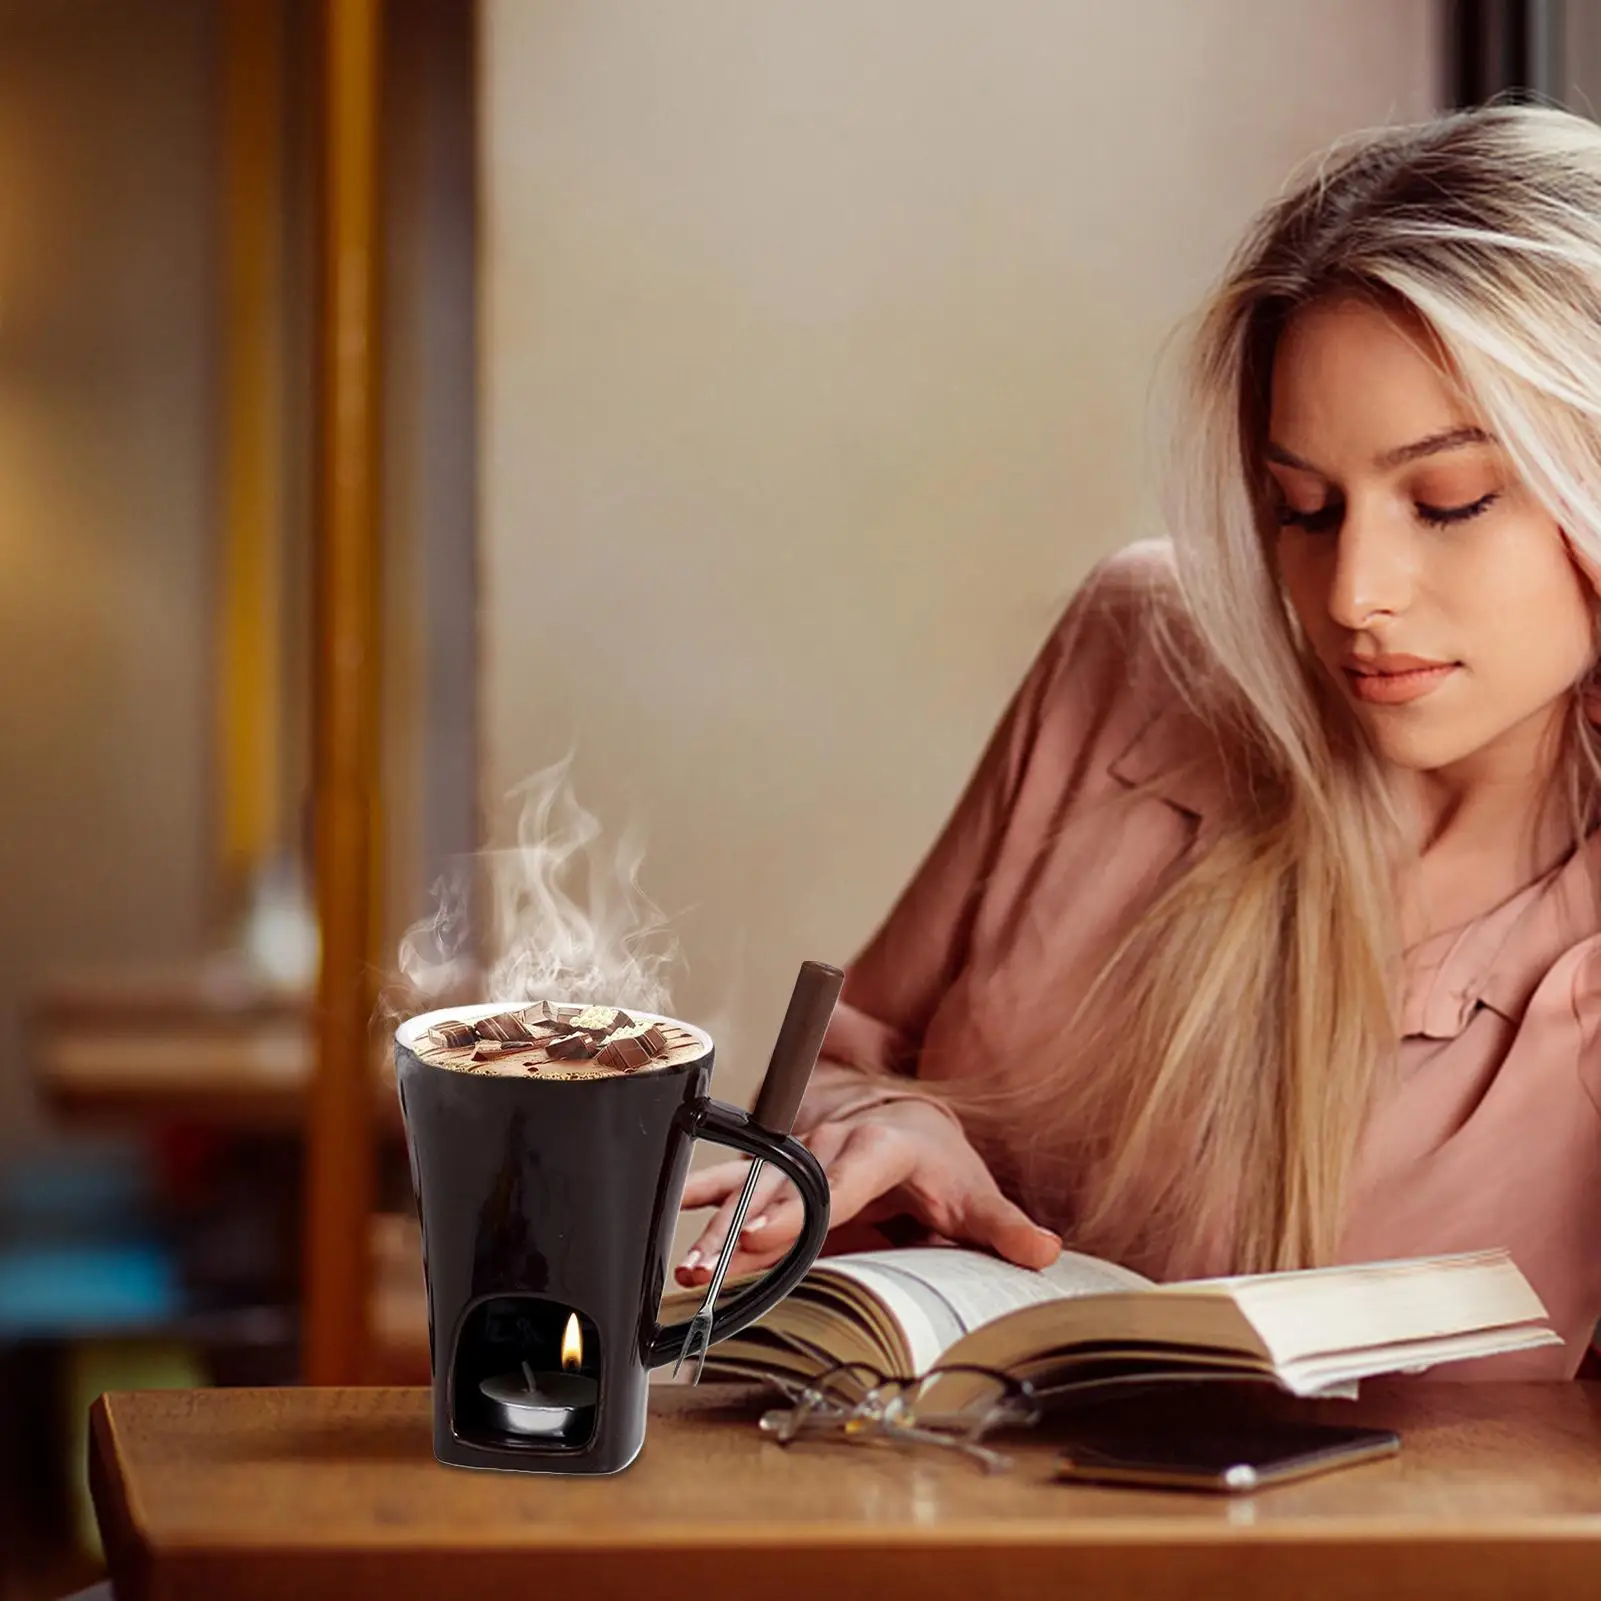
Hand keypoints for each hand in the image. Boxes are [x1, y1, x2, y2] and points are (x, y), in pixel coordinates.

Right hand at [675, 1098, 1060, 1286]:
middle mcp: (833, 1142)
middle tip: (713, 1264)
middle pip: (786, 1185)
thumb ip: (1004, 1225)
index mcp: (882, 1146)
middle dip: (747, 1225)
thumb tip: (1045, 1252)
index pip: (842, 1177)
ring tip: (689, 1267)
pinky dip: (707, 1196)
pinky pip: (737, 1176)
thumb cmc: (941, 1162)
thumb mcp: (976, 1193)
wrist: (908, 1114)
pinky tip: (676, 1216)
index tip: (774, 1233)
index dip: (806, 1204)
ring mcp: (802, 1150)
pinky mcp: (781, 1164)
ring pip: (754, 1184)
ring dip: (718, 1224)